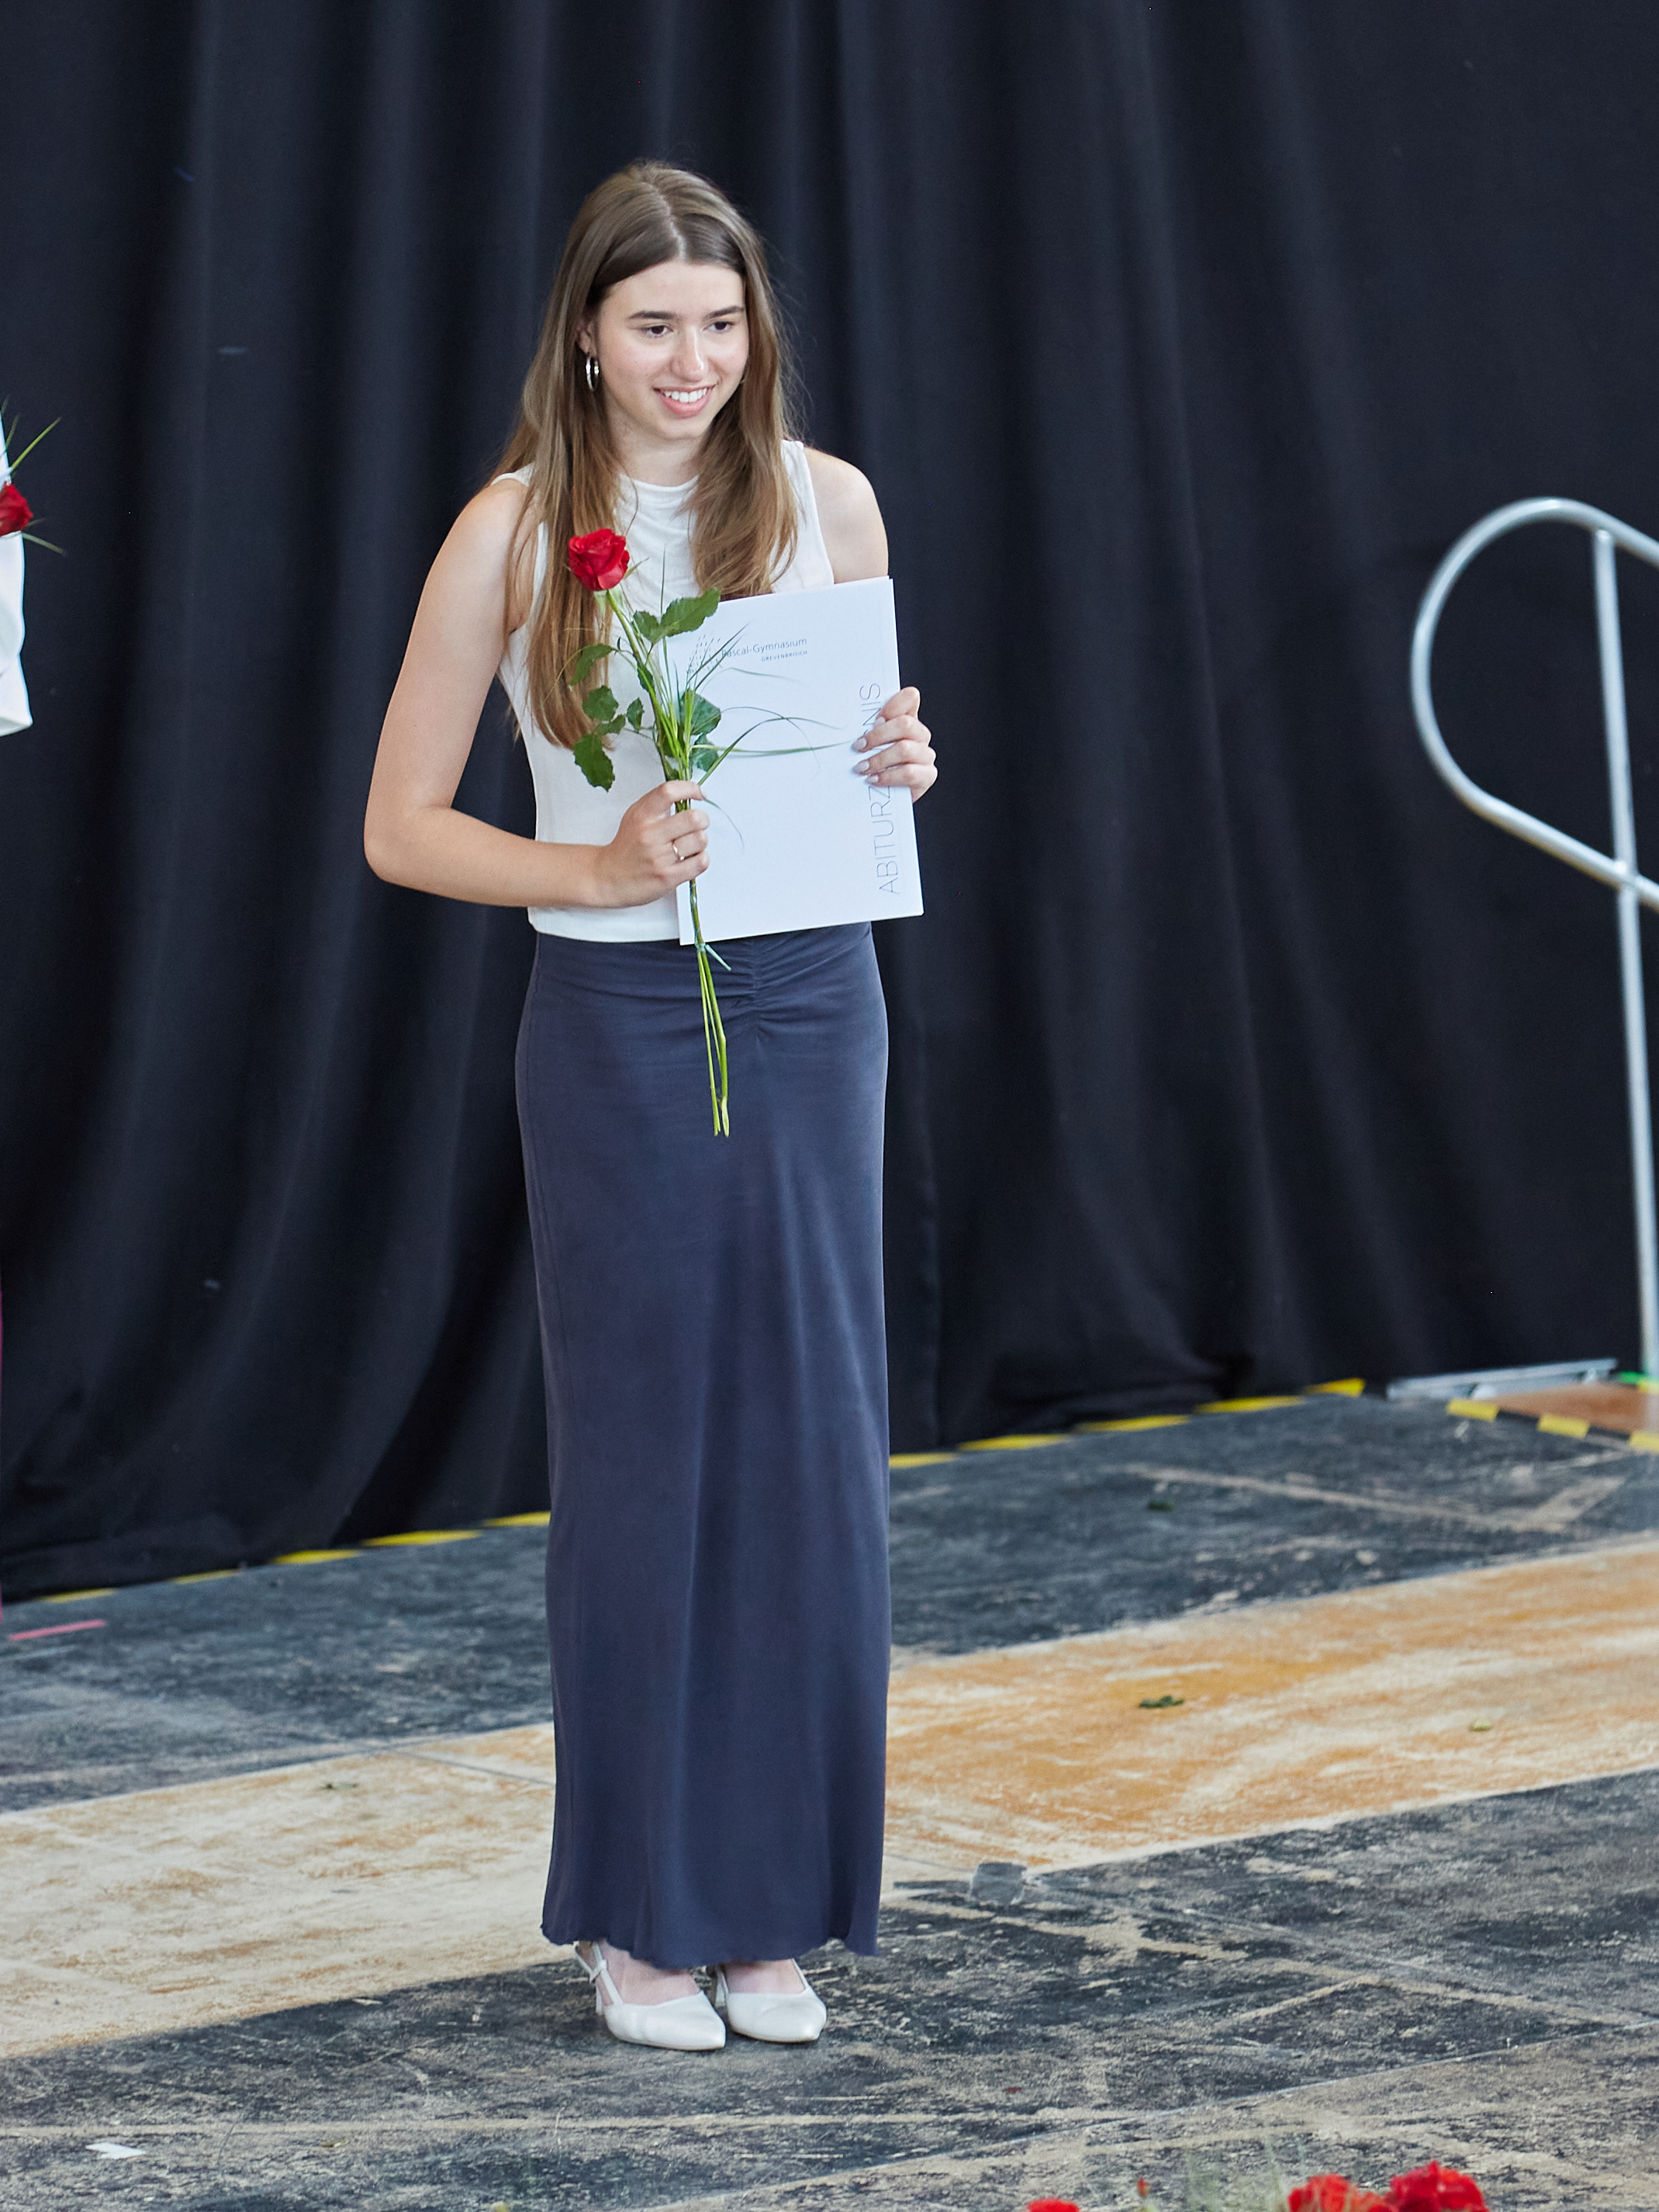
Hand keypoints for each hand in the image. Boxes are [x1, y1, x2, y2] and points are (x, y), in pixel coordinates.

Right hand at [592, 780, 708, 905]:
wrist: (609, 877)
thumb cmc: (627, 847)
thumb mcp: (635, 817)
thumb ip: (658, 804)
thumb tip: (689, 793)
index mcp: (642, 816)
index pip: (669, 791)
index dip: (690, 788)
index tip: (699, 794)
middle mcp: (650, 835)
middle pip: (693, 818)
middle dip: (702, 819)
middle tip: (698, 824)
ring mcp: (659, 857)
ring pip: (700, 840)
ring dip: (701, 841)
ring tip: (691, 844)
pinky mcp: (668, 877)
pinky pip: (701, 862)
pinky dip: (701, 858)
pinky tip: (691, 858)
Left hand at [856, 687, 935, 798]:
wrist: (882, 797)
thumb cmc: (872, 766)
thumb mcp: (867, 744)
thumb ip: (865, 729)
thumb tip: (845, 720)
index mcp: (907, 719)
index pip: (910, 698)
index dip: (893, 704)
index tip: (875, 718)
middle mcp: (919, 735)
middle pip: (905, 724)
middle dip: (878, 735)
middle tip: (859, 746)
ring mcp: (925, 754)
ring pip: (905, 749)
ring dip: (879, 759)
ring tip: (862, 768)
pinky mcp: (927, 775)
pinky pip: (909, 772)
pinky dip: (888, 776)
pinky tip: (874, 779)